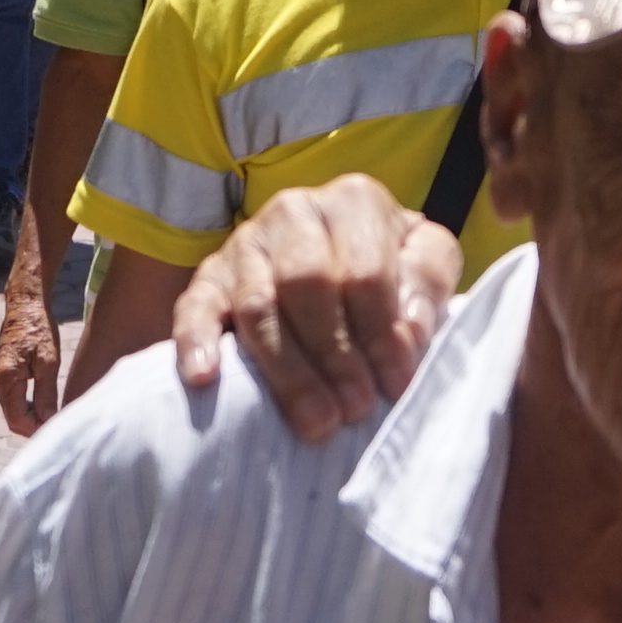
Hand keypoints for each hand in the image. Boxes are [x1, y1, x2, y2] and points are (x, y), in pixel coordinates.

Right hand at [0, 254, 60, 434]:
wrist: (26, 305)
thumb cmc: (39, 329)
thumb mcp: (48, 362)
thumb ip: (46, 394)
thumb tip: (48, 420)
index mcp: (6, 379)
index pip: (17, 420)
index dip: (36, 430)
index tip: (58, 429)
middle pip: (14, 419)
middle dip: (34, 427)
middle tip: (60, 426)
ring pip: (14, 411)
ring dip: (32, 418)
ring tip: (56, 417)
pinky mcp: (5, 375)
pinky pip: (15, 401)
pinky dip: (29, 408)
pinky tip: (46, 406)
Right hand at [169, 174, 460, 442]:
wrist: (334, 253)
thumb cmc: (387, 266)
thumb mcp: (424, 258)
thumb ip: (427, 282)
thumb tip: (407, 331)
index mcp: (354, 201)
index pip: (365, 272)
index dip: (382, 334)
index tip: (395, 385)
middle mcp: (295, 211)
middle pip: (307, 284)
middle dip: (334, 354)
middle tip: (354, 409)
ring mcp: (246, 243)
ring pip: (258, 305)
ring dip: (287, 371)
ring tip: (315, 421)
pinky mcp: (208, 277)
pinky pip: (194, 307)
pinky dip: (196, 342)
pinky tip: (206, 377)